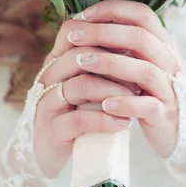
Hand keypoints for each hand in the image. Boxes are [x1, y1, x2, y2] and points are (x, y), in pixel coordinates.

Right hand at [33, 44, 135, 178]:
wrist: (53, 155)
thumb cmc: (78, 113)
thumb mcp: (88, 84)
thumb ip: (101, 63)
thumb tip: (136, 40)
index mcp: (56, 61)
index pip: (71, 31)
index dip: (101, 32)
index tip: (130, 45)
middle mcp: (48, 77)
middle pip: (79, 56)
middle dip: (114, 63)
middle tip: (139, 74)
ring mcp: (47, 103)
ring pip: (81, 85)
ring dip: (113, 91)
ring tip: (135, 98)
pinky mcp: (51, 130)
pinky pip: (79, 119)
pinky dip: (105, 120)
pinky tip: (123, 123)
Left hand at [49, 0, 181, 157]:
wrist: (179, 128)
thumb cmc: (149, 91)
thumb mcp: (139, 62)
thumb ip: (122, 44)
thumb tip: (85, 23)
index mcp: (162, 44)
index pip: (142, 15)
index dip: (113, 10)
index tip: (84, 15)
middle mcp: (169, 62)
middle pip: (140, 37)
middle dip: (103, 33)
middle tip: (73, 37)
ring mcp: (169, 88)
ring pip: (145, 70)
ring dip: (111, 64)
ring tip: (82, 63)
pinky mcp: (166, 114)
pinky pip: (148, 106)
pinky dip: (125, 103)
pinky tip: (104, 104)